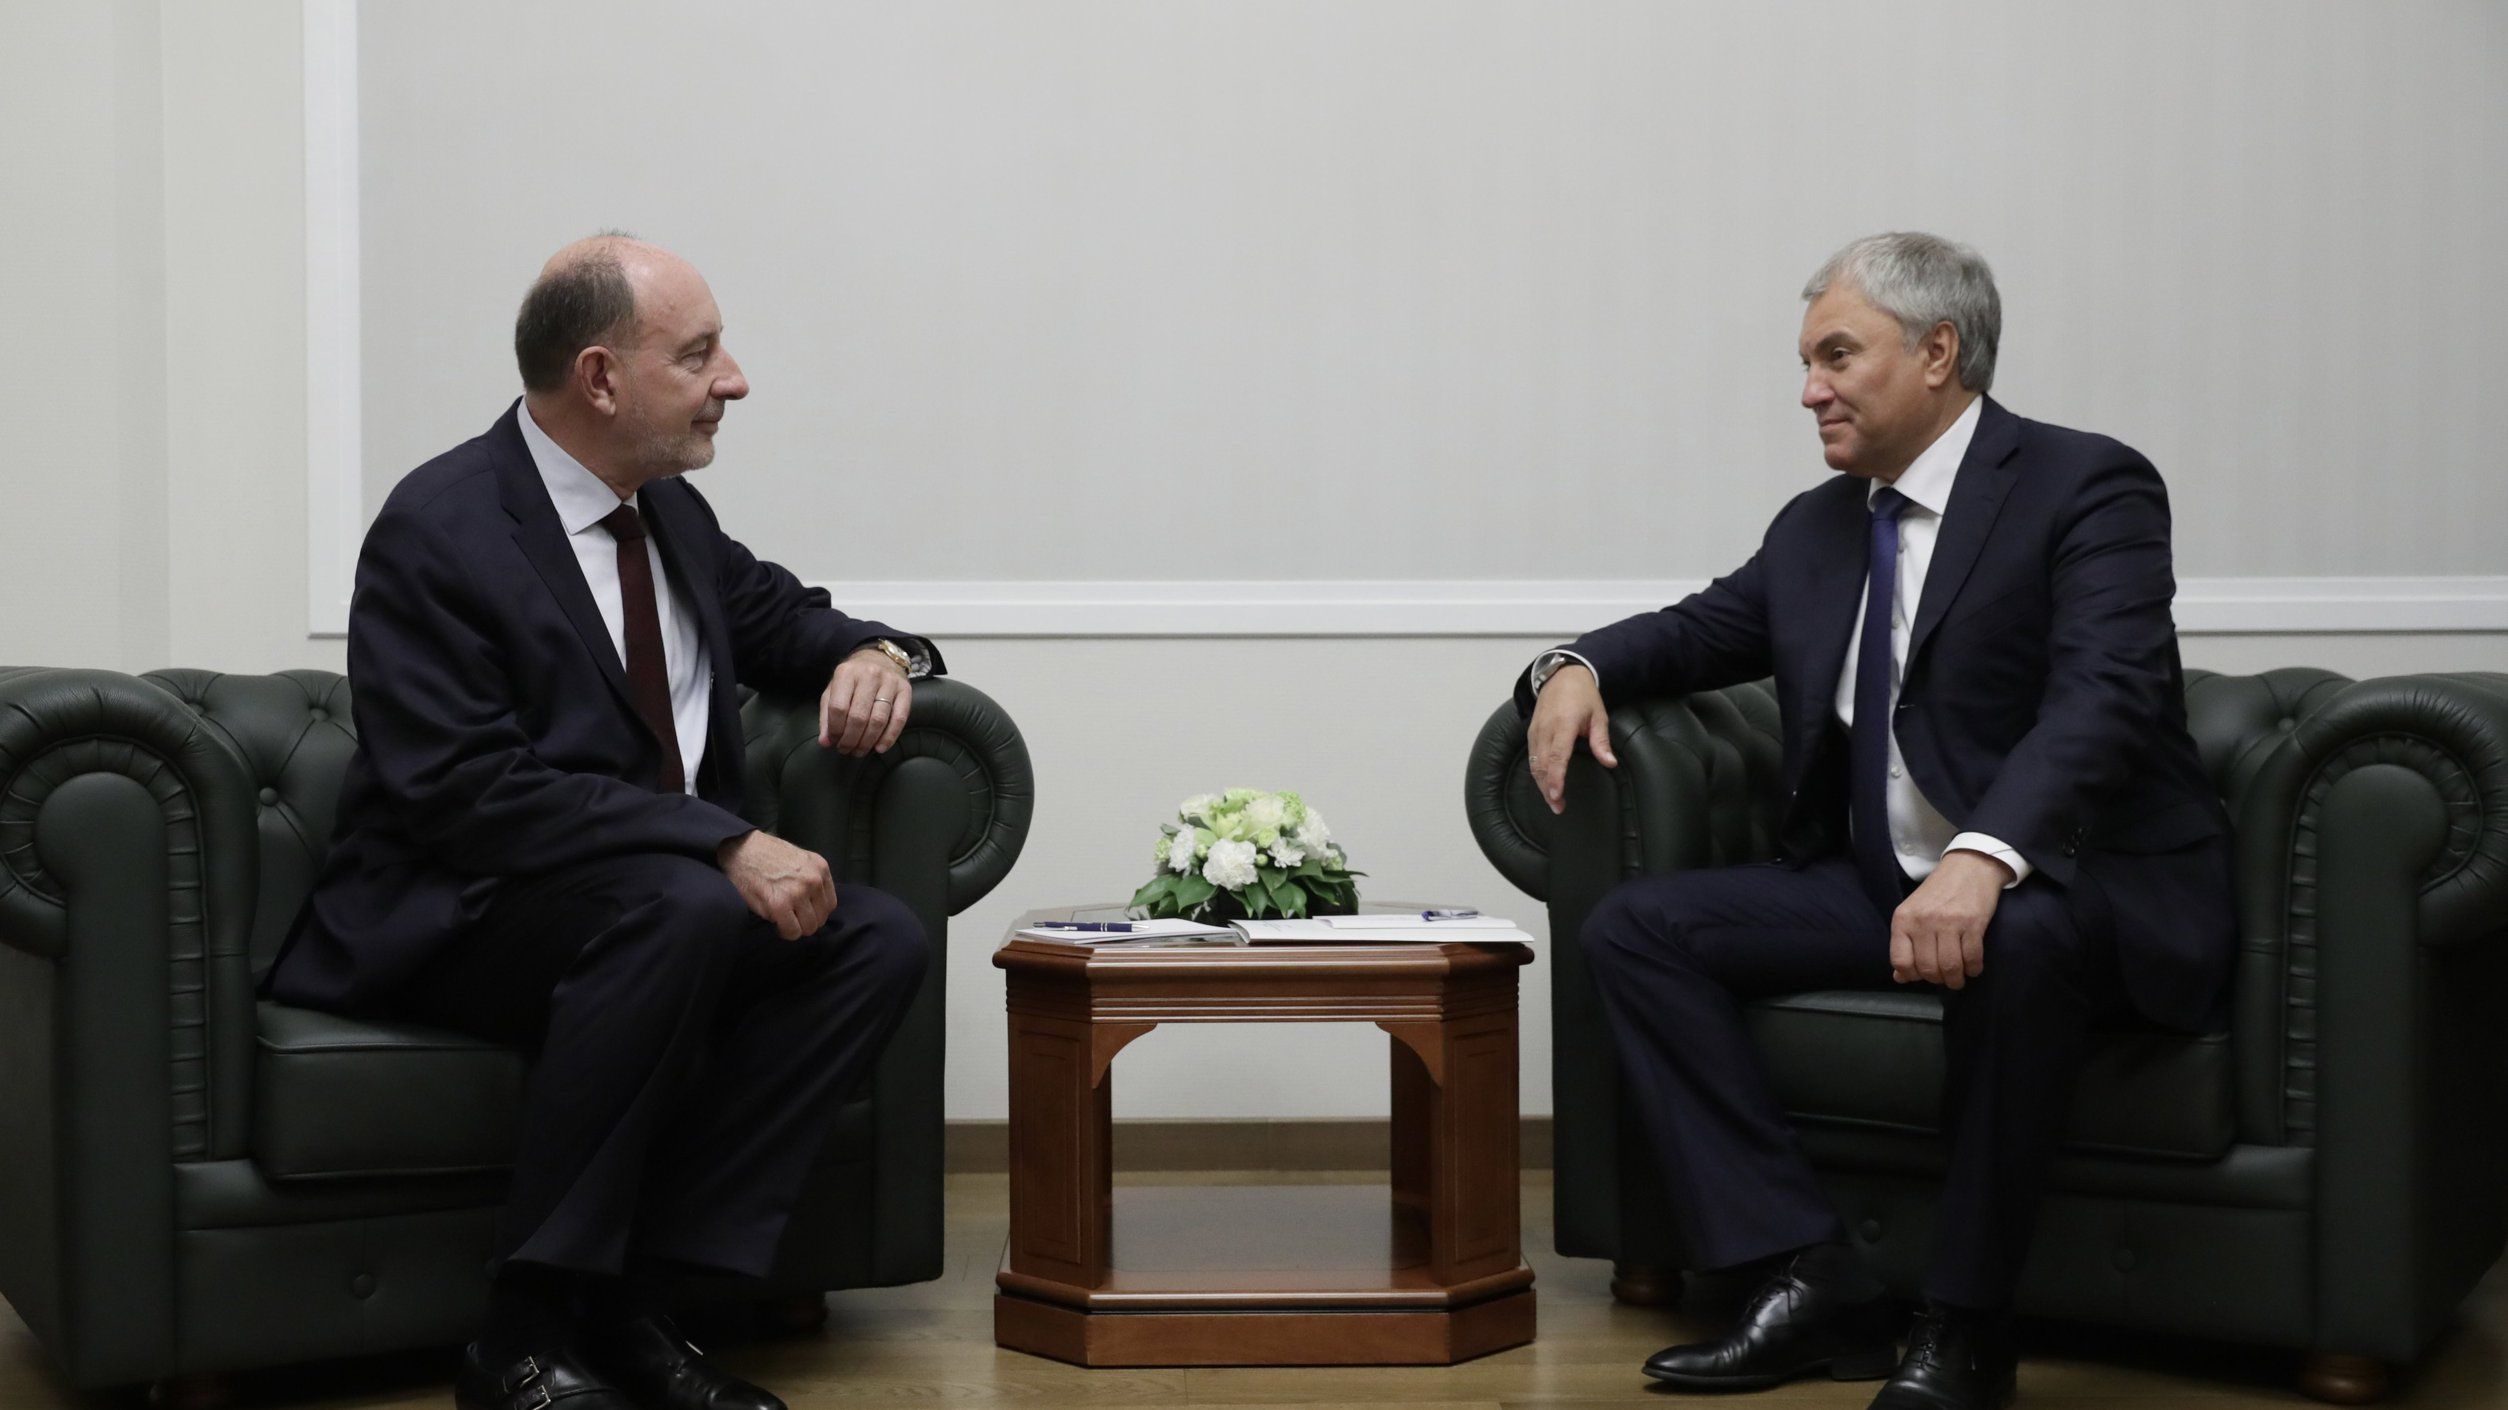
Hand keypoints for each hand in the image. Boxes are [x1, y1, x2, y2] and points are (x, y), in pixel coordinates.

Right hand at [717, 830, 836, 939]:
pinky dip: (784, 932)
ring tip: (783, 919)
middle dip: (805, 922)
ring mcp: (797, 893)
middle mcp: (813, 880)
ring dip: (795, 928)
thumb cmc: (766, 854)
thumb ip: (810, 879)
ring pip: (808, 928)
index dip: (815, 912)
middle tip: (791, 917)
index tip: (802, 911)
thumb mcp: (800, 859)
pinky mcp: (779, 905)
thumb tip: (815, 906)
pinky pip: (791, 931)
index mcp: (820, 868)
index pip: (829, 904)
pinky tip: (775, 922)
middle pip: (820, 918)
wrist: (740, 850)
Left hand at [820, 646, 910, 755]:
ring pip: (879, 720)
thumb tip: (826, 742)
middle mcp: (869, 674)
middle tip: (847, 750)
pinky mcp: (905, 690)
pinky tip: (880, 747)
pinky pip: (899, 719)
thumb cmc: (853, 679)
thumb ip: (827, 715)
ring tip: (860, 750)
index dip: (835, 729)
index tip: (834, 741)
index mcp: (846, 673)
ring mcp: (889, 681)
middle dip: (851, 739)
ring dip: (868, 741)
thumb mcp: (833, 690)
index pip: (838, 708)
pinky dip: (889, 737)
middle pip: (859, 716)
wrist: (879, 658)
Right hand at [1526, 664, 1616, 814]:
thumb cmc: (1583, 695)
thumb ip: (1601, 741)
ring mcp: (1535, 730)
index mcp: (1563, 724)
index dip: (1555, 778)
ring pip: (1534, 763)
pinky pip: (1531, 756)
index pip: (1556, 756)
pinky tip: (1544, 784)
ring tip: (1552, 800)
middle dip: (1547, 788)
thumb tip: (1610, 763)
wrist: (1562, 675)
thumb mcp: (1599, 715)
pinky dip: (1536, 772)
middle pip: (1542, 765)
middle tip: (1558, 807)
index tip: (1556, 795)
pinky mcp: (1531, 731)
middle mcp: (1546, 728)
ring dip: (1541, 783)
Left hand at [1890, 849, 2013, 987]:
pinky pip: (1972, 958)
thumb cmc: (1938, 893)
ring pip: (1950, 967)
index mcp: (1903, 919)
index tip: (1922, 975)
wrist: (1968, 867)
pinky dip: (1974, 968)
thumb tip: (1899, 977)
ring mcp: (1948, 922)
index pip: (1900, 961)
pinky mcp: (1973, 923)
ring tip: (1959, 977)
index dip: (1912, 975)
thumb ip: (1904, 944)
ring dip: (1956, 979)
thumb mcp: (1913, 913)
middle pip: (1928, 968)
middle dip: (1938, 980)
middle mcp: (1923, 921)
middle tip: (1945, 978)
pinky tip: (1973, 967)